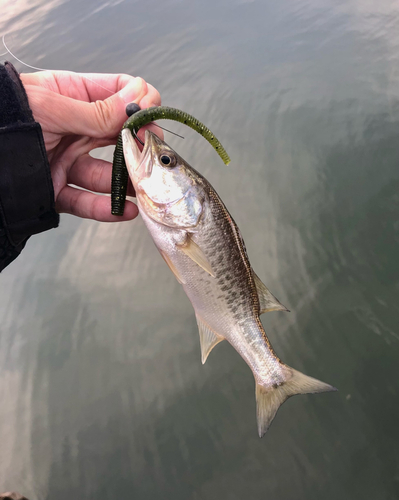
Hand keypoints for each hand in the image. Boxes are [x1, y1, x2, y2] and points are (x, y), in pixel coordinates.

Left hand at [20, 71, 161, 221]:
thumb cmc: (6, 118)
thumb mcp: (52, 107)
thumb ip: (98, 110)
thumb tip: (141, 101)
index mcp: (73, 97)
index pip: (119, 94)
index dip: (139, 105)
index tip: (150, 120)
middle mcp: (75, 129)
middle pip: (118, 137)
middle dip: (139, 148)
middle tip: (156, 159)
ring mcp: (67, 160)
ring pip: (106, 174)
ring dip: (128, 184)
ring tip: (145, 192)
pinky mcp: (57, 190)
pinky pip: (86, 202)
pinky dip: (106, 209)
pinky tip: (124, 211)